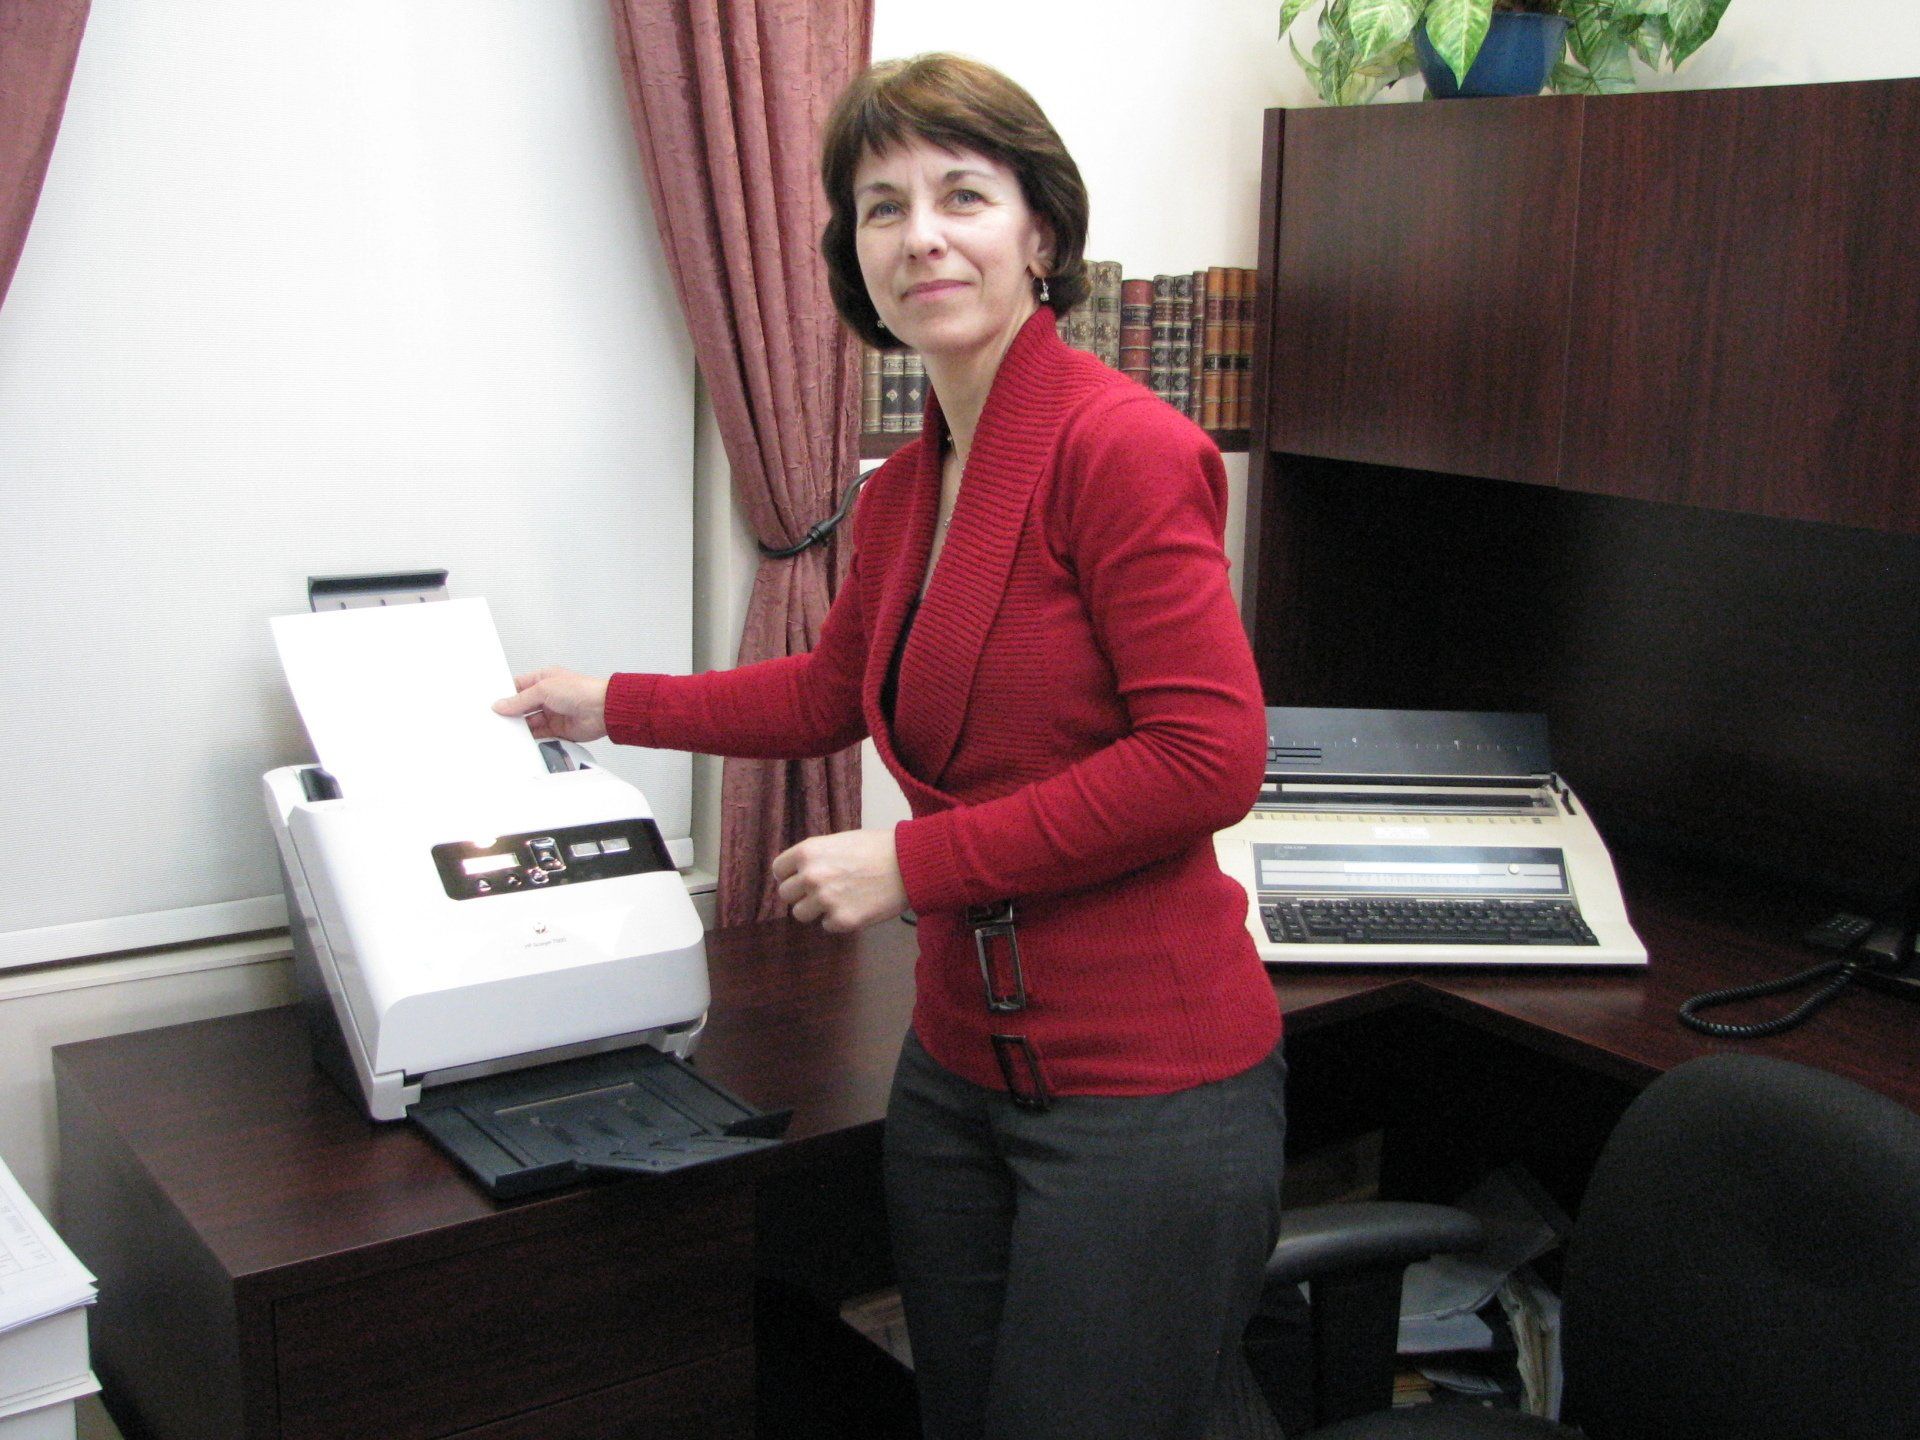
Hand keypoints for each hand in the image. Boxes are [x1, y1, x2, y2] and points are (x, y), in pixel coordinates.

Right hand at [493, 667, 609, 742]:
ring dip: (520, 726)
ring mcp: (552, 712)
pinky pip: (539, 734)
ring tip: (505, 731)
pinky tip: (520, 739)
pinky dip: (530, 737)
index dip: (506, 695)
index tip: (492, 703)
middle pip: (522, 706)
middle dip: (511, 713)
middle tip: (496, 720)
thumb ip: (520, 700)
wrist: (602, 710)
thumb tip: (501, 705)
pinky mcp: (558, 729)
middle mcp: (548, 696)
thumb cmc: (580, 690)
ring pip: (529, 721)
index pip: (518, 686)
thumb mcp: (543, 689)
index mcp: (544, 679)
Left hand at [772, 829, 907, 933]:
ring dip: (816, 910)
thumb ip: (816, 857)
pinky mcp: (842, 921)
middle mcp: (811, 876)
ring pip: (802, 914)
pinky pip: (827, 926)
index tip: (799, 878)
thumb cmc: (879, 848)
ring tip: (839, 900)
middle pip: (786, 895)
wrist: (910, 863)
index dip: (789, 875)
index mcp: (808, 852)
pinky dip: (839, 920)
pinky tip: (857, 906)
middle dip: (801, 894)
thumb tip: (799, 873)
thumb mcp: (839, 841)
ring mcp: (825, 900)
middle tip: (822, 891)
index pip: (779, 870)